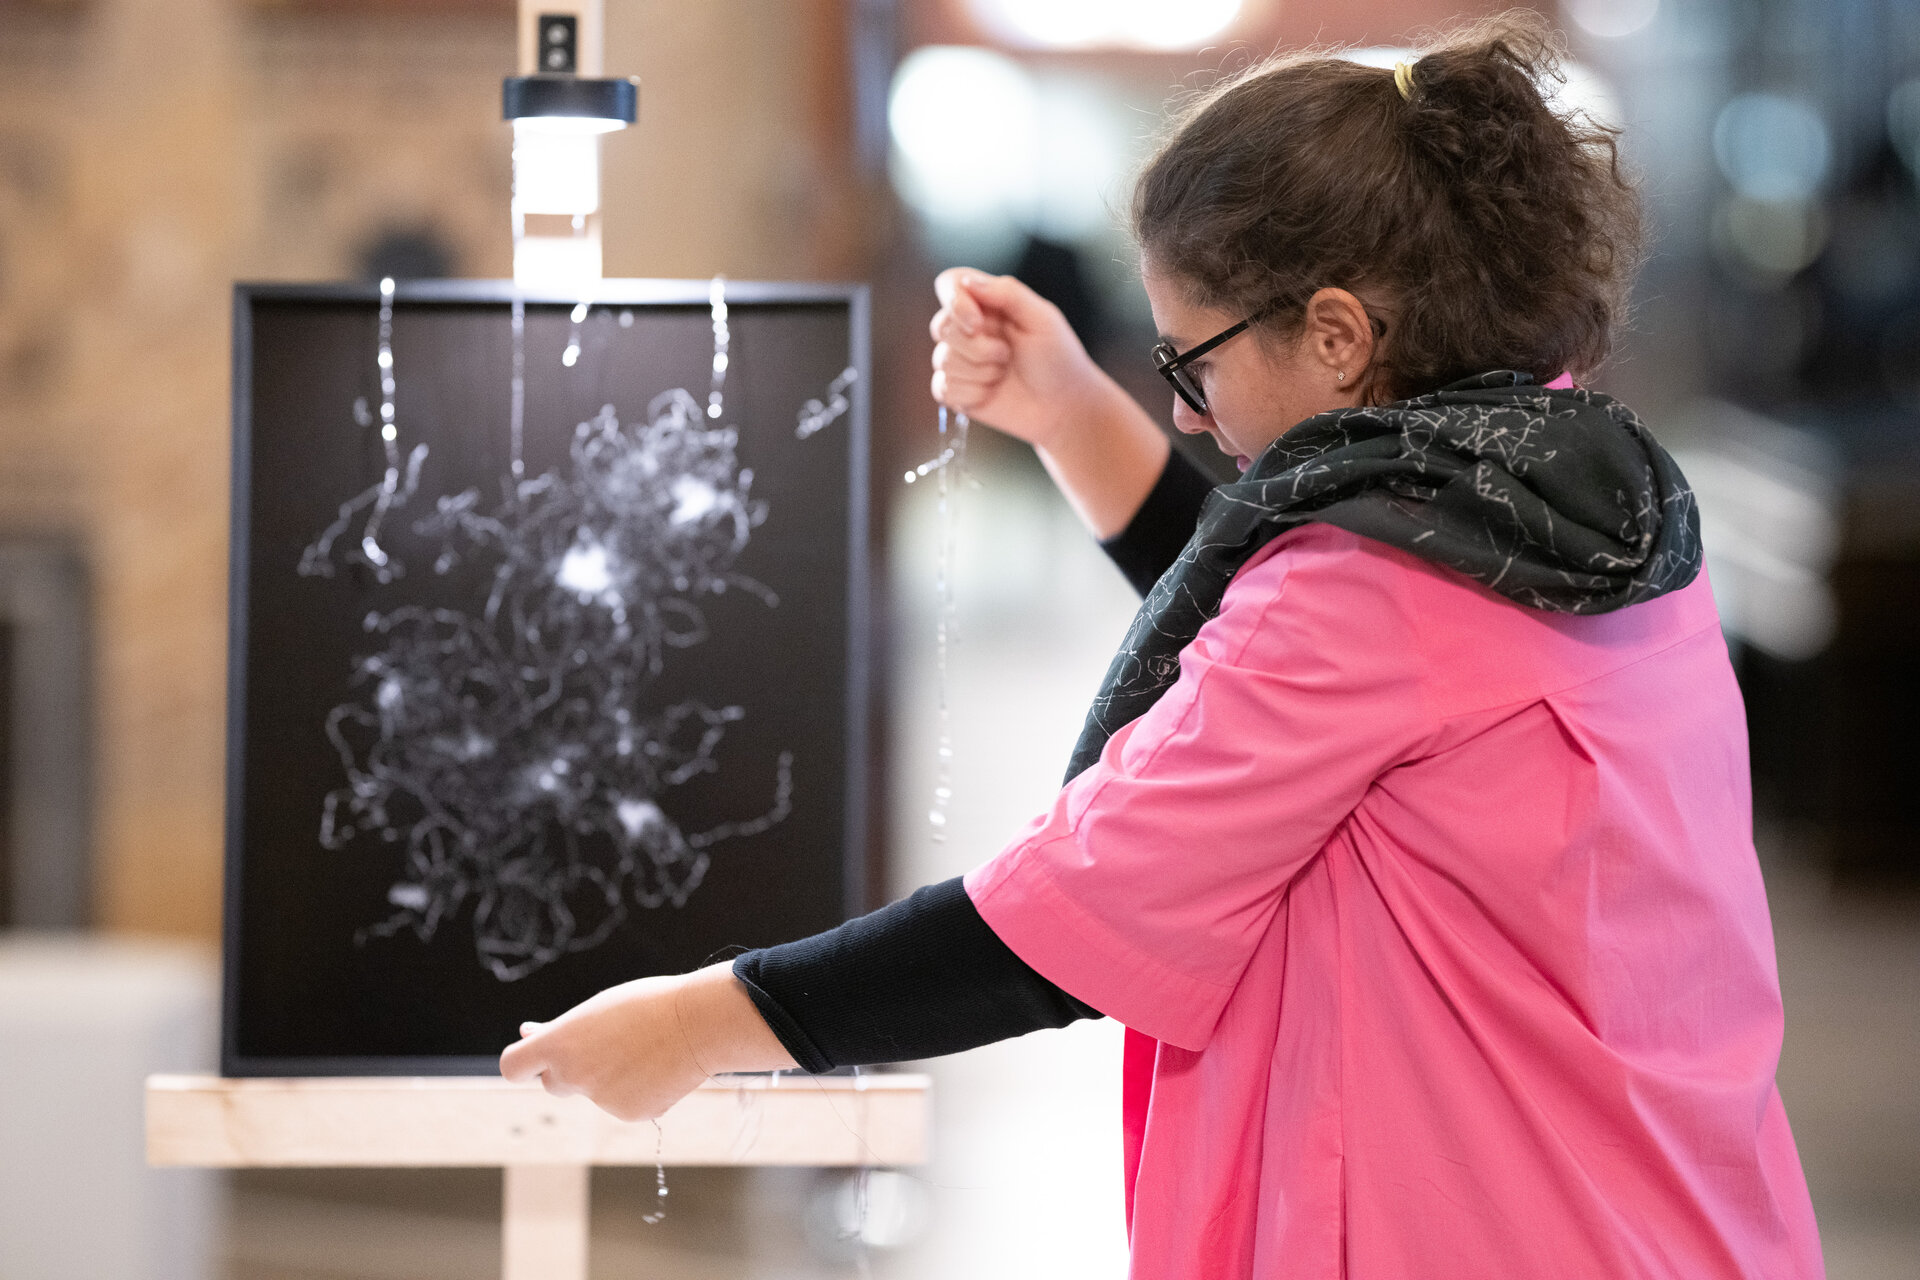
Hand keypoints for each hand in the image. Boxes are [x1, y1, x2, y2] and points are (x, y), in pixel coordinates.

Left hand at [499, 962, 797, 1122]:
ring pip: (593, 1091)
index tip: (534, 1056)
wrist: (700, 1024)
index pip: (513, 1066)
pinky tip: (658, 1068)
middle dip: (571, 1069)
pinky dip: (635, 1090)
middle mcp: (572, 1076)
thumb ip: (561, 1030)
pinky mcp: (628, 1115)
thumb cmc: (646, 1006)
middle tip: (604, 1043)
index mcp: (559, 1044)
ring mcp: (599, 1100)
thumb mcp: (596, 1010)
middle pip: (553, 1082)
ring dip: (609, 1076)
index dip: (523, 1062)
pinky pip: (621, 1104)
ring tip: (644, 1048)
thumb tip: (528, 1032)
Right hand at [929, 268, 1111, 451]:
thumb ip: (1008, 293)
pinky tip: (991, 393)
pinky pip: (942, 389)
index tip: (977, 324)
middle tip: (1007, 355)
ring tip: (1004, 374)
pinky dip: (971, 394)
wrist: (1064, 406)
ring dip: (980, 372)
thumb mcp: (1043, 319)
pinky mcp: (957, 390)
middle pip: (941, 326)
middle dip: (976, 347)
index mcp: (988, 303)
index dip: (955, 303)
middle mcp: (969, 329)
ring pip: (942, 360)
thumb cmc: (1059, 359)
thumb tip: (967, 282)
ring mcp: (960, 360)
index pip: (950, 284)